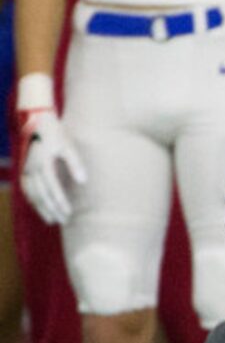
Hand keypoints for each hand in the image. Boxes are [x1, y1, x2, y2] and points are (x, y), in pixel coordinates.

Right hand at [21, 108, 87, 226]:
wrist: (36, 121)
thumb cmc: (56, 133)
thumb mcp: (68, 145)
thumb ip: (75, 164)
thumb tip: (83, 182)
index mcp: (43, 164)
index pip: (52, 189)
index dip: (60, 203)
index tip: (68, 214)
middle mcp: (32, 169)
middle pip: (42, 195)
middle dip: (52, 209)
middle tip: (63, 221)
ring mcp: (25, 170)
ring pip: (32, 195)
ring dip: (41, 208)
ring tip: (52, 220)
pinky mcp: (23, 169)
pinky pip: (26, 189)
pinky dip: (33, 200)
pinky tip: (40, 207)